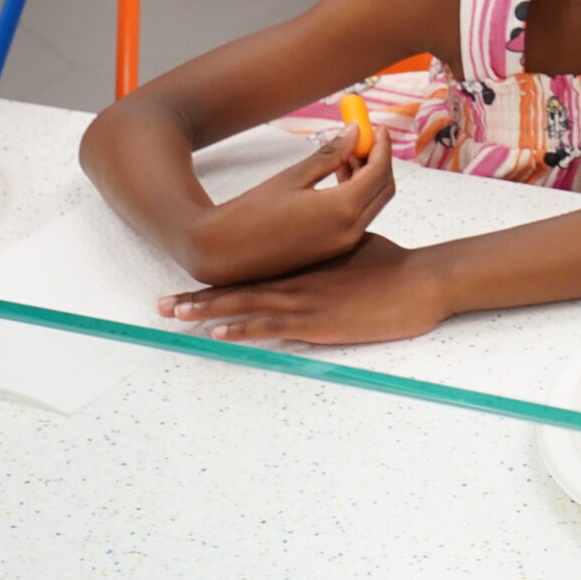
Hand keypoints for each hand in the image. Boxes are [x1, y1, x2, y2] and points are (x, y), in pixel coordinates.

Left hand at [159, 233, 450, 345]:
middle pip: (238, 289)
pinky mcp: (317, 321)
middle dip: (198, 298)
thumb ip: (329, 249)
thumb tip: (318, 245)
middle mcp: (297, 279)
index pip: (253, 271)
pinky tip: (219, 334)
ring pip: (245, 305)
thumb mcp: (355, 246)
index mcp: (304, 263)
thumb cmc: (393, 265)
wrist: (420, 280)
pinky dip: (243, 329)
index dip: (218, 278)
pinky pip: (271, 327)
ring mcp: (305, 300)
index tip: (188, 281)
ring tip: (174, 315)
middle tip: (161, 304)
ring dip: (207, 312)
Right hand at [180, 130, 394, 285]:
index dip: (382, 145)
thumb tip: (356, 131)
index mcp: (342, 210)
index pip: (380, 171)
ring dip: (367, 178)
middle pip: (384, 189)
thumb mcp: (292, 177)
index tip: (377, 126)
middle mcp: (350, 231)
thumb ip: (330, 155)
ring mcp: (343, 245)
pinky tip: (335, 179)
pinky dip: (356, 196)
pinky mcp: (333, 251)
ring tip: (344, 156)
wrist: (222, 253)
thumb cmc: (251, 212)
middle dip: (379, 160)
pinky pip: (358, 218)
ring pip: (373, 204)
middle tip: (363, 139)